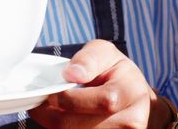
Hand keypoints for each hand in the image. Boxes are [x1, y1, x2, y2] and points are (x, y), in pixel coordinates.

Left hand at [29, 40, 172, 128]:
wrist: (138, 104)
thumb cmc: (118, 76)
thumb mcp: (106, 55)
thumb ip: (89, 59)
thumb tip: (71, 74)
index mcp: (131, 93)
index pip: (100, 101)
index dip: (68, 98)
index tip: (49, 92)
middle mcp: (130, 122)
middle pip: (78, 125)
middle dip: (51, 114)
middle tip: (40, 103)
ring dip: (55, 124)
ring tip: (50, 110)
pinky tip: (62, 119)